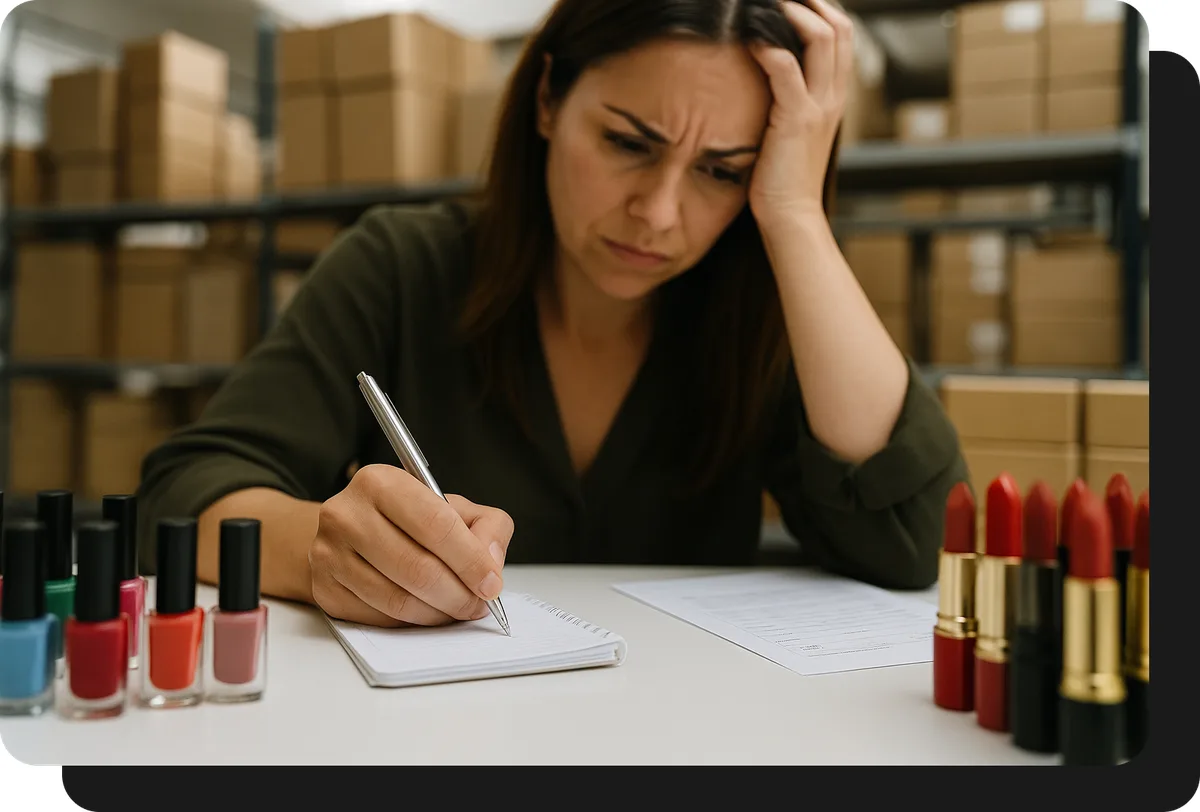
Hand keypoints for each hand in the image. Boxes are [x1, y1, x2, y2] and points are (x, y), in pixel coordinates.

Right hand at [309, 464, 513, 627]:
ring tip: (457, 608)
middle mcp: (347, 515)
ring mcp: (330, 554)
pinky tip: (427, 611)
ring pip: (399, 600)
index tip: (491, 584)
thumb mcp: (453, 507)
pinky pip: (380, 617)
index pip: (436, 525)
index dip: (471, 560)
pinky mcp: (325, 589)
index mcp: (381, 483)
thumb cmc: (407, 519)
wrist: (348, 531)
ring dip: (439, 613)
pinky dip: (413, 622)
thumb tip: (491, 564)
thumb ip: (486, 526)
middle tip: (478, 604)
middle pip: (418, 569)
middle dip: (459, 595)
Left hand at [748, 0, 853, 228]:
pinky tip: (749, 39)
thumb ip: (788, 102)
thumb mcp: (791, 132)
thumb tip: (766, 77)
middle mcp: (833, 97)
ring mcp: (819, 106)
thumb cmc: (782, 179)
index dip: (820, 10)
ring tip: (764, 6)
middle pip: (838, 26)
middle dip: (810, 2)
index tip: (791, 3)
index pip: (841, 36)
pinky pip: (785, 67)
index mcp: (834, 98)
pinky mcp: (796, 119)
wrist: (790, 217)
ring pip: (821, 37)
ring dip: (791, 13)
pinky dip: (767, 46)